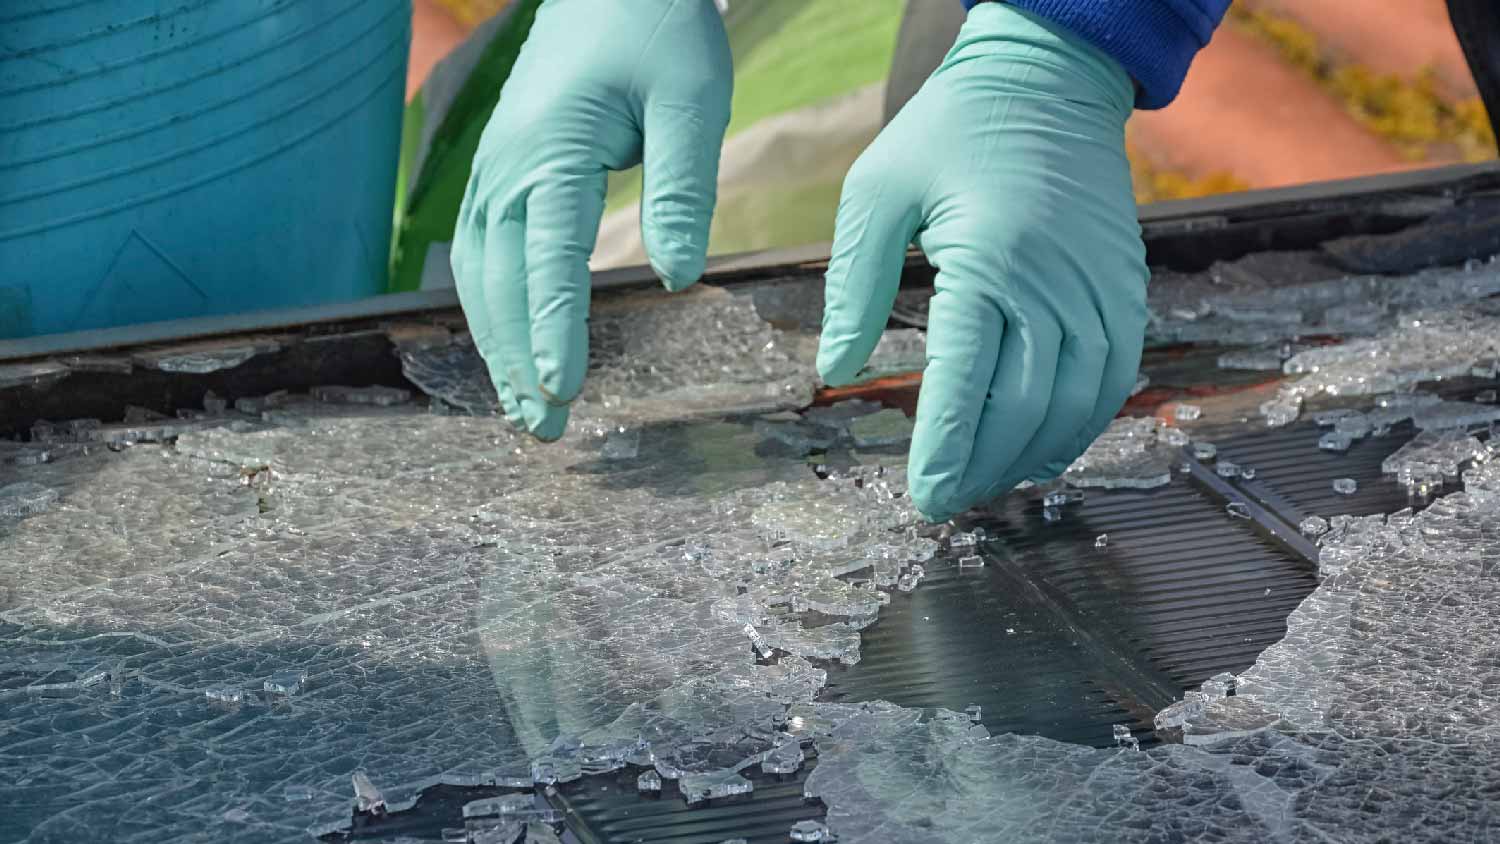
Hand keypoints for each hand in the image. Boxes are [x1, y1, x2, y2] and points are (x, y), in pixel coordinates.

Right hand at [452, 0, 731, 439]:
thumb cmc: (657, 30)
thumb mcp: (691, 97)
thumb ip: (684, 187)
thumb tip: (678, 279)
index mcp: (551, 149)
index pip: (549, 256)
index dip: (554, 327)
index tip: (563, 387)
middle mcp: (506, 167)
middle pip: (499, 281)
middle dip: (518, 359)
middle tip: (543, 428)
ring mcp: (493, 171)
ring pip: (480, 276)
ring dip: (498, 347)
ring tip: (522, 410)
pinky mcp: (500, 174)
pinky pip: (484, 256)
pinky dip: (493, 311)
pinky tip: (511, 349)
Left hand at [818, 3, 1148, 521]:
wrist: (1049, 79)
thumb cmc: (951, 130)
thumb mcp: (877, 191)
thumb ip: (855, 286)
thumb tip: (833, 374)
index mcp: (988, 258)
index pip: (966, 380)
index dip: (946, 450)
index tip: (923, 497)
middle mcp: (1054, 282)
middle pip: (1026, 407)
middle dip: (984, 467)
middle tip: (947, 503)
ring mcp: (1101, 288)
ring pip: (1076, 403)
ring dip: (1032, 456)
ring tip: (987, 483)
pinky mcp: (1125, 289)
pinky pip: (1114, 378)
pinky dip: (1081, 424)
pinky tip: (1043, 446)